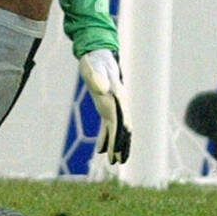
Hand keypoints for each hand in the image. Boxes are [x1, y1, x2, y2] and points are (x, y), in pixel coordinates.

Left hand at [79, 49, 130, 164]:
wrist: (98, 54)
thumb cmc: (95, 61)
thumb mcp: (93, 68)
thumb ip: (97, 78)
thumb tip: (102, 90)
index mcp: (117, 97)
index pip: (120, 121)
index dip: (119, 137)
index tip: (117, 151)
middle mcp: (119, 103)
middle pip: (123, 128)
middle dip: (122, 145)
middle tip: (118, 161)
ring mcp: (114, 105)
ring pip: (119, 129)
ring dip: (118, 144)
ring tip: (115, 161)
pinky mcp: (107, 107)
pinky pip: (110, 126)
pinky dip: (107, 138)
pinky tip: (101, 150)